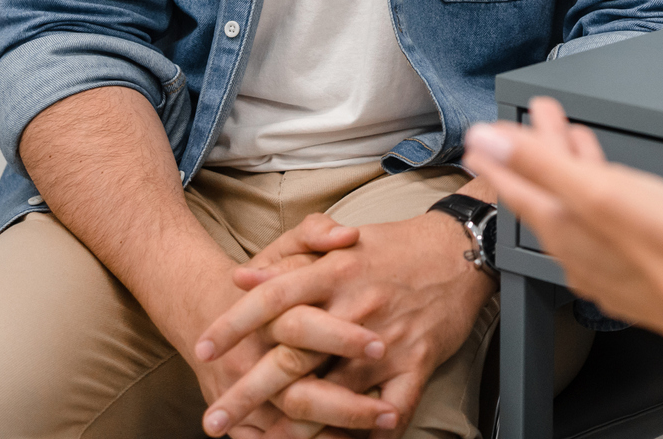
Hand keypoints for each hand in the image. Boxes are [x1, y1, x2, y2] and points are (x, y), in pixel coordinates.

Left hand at [196, 204, 495, 437]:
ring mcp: (386, 339)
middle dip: (249, 393)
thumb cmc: (396, 246)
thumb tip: (242, 278)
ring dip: (296, 427)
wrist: (462, 248)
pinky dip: (370, 431)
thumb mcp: (341, 242)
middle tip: (214, 420)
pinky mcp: (418, 361)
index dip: (234, 325)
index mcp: (334, 271)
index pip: (272, 298)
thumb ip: (292, 259)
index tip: (201, 351)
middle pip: (292, 356)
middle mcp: (355, 306)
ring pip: (333, 393)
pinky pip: (391, 407)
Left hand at [463, 99, 662, 350]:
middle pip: (543, 191)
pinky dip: (594, 191)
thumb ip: (541, 163)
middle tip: (532, 119)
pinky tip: (607, 180)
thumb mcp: (600, 190)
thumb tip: (488, 142)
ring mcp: (600, 260)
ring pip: (571, 205)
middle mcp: (573, 247)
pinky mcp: (627, 266)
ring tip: (568, 136)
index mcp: (562, 224)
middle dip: (535, 151)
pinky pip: (597, 219)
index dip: (499, 152)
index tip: (483, 130)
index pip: (514, 183)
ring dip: (565, 168)